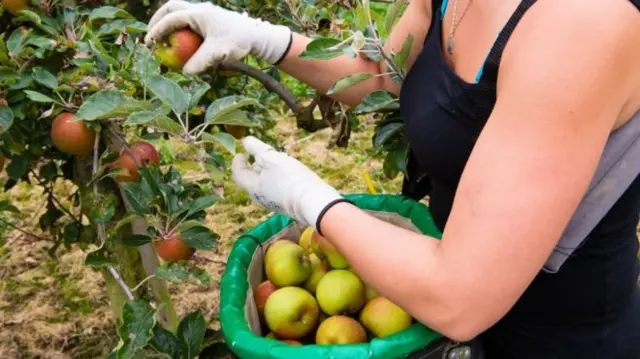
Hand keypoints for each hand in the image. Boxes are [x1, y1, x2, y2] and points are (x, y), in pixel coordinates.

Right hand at [144, 0, 291, 73]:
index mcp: (199, 13)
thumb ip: (200, 63)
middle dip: (158, 20)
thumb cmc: (238, 43)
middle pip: (171, 7)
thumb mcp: (218, 54)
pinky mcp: (211, 18)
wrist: (258, 35)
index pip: (171, 19)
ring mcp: (206, 12)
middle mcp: (201, 9)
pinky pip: (190, 19)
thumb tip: (185, 72)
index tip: (149, 43)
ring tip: (163, 39)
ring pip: (180, 11)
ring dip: (169, 22)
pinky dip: (181, 27)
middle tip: (151, 36)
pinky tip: (181, 42)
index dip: (157, 31)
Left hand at [231, 136, 346, 231]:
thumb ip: (257, 149)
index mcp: (252, 187)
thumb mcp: (271, 158)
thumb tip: (246, 141)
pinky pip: (275, 190)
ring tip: (275, 162)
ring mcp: (273, 204)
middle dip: (253, 167)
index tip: (241, 153)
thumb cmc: (289, 177)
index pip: (238, 174)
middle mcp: (260, 198)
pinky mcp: (286, 205)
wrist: (313, 201)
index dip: (238, 162)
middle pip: (251, 181)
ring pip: (264, 186)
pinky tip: (287, 173)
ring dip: (266, 173)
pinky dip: (275, 180)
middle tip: (258, 156)